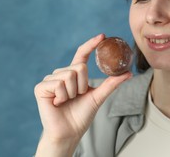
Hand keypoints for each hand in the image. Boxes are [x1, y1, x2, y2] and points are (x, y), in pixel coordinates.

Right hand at [34, 34, 131, 155]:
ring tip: (67, 101)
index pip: (82, 54)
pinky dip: (63, 96)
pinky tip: (58, 103)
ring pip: (70, 75)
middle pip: (79, 67)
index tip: (103, 36)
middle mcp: (61, 73)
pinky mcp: (41, 87)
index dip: (91, 44)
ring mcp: (50, 79)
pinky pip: (59, 84)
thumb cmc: (81, 115)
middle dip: (83, 85)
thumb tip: (128, 73)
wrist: (69, 132)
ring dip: (73, 93)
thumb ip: (111, 84)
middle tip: (77, 97)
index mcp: (73, 73)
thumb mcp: (98, 97)